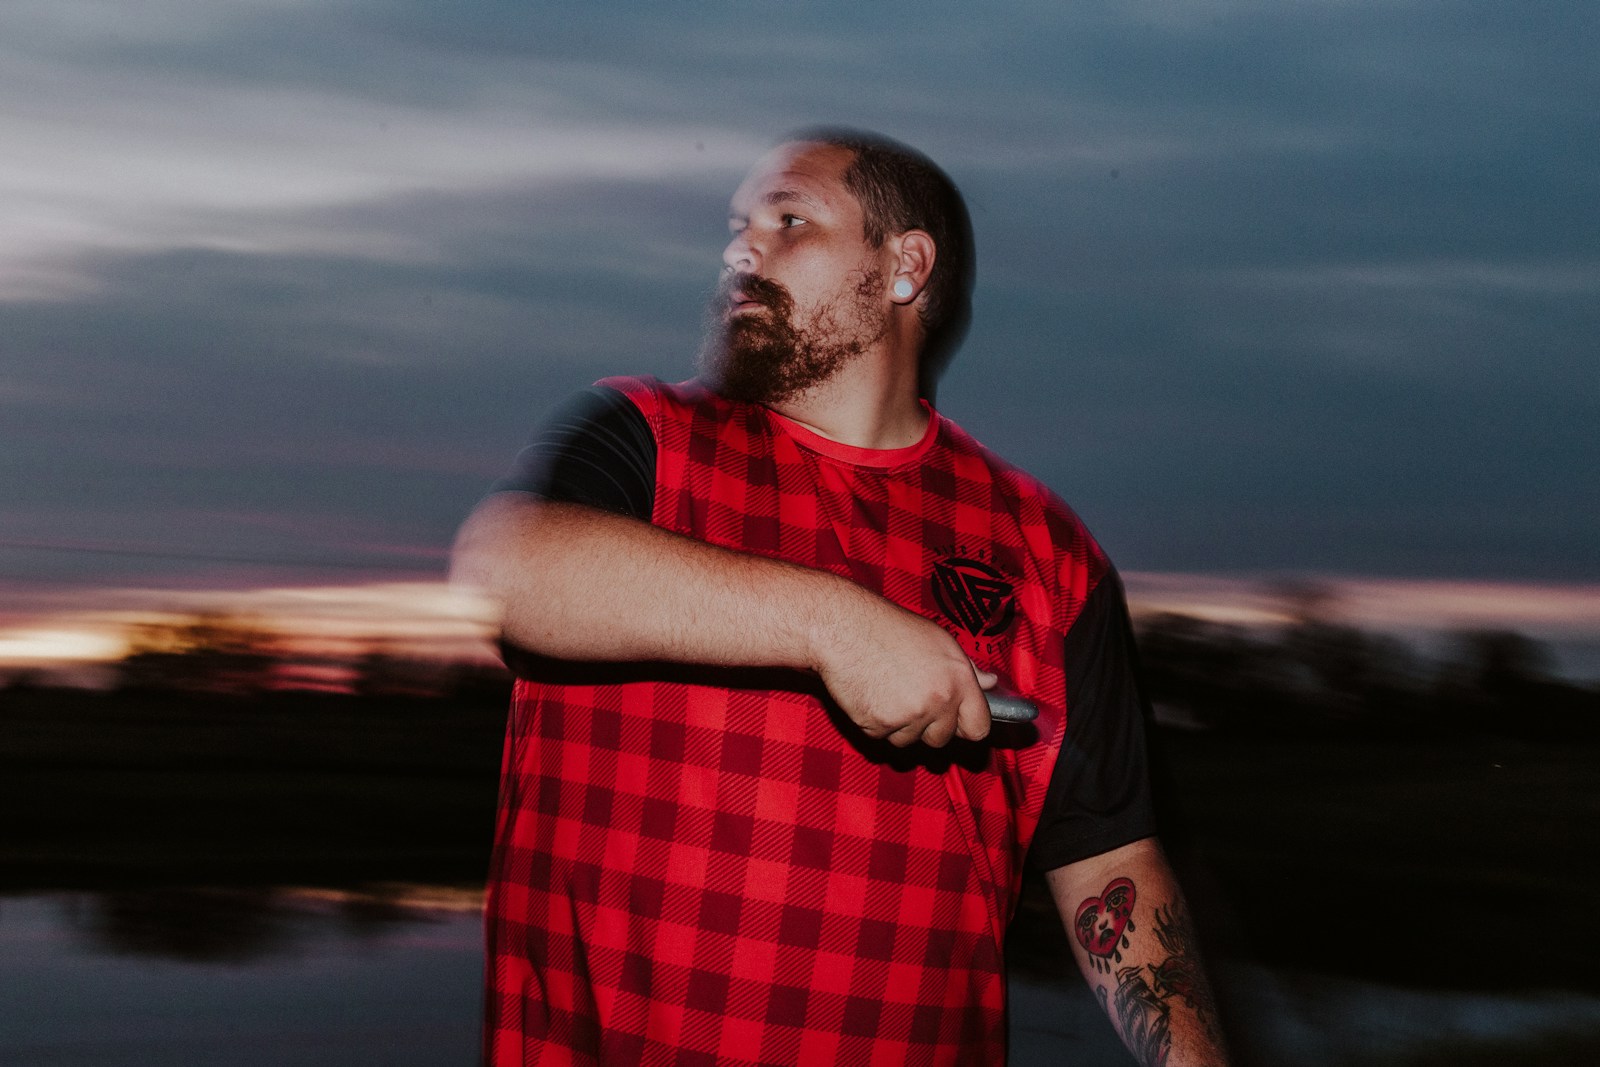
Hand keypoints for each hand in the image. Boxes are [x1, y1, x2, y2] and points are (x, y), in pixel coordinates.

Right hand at [809, 592, 994, 746]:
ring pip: (909, 741)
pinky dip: (876, 722)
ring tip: (888, 690)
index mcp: (958, 678)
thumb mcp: (937, 640)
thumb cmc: (890, 629)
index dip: (967, 727)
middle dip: (928, 727)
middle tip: (910, 698)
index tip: (958, 724)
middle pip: (942, 739)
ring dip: (899, 725)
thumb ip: (966, 668)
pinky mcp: (879, 725)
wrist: (845, 628)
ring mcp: (909, 715)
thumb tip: (990, 683)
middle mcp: (938, 700)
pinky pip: (882, 737)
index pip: (979, 727)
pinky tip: (871, 694)